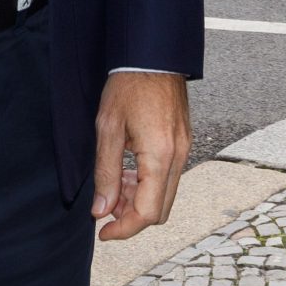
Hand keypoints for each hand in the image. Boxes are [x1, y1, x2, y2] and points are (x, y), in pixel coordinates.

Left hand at [93, 71, 190, 240]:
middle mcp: (179, 156)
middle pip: (160, 210)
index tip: (102, 231)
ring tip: (114, 186)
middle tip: (105, 207)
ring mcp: (185, 148)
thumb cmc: (128, 85)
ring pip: (165, 194)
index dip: (123, 229)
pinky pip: (169, 176)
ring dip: (140, 200)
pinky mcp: (184, 141)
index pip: (147, 213)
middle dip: (132, 216)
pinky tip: (129, 171)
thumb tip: (101, 210)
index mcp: (160, 155)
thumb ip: (106, 173)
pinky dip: (149, 184)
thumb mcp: (108, 129)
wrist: (152, 54)